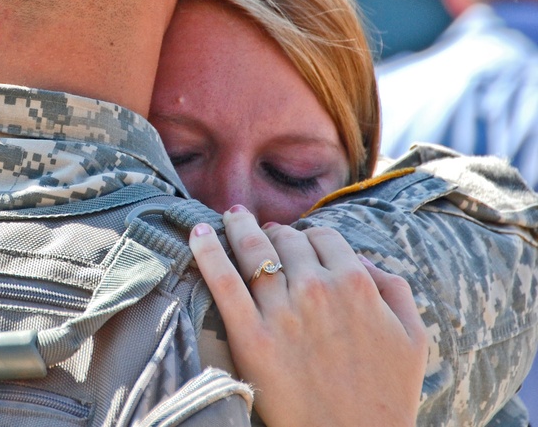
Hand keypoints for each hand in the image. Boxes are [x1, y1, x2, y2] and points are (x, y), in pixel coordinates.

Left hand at [190, 205, 427, 426]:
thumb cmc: (387, 394)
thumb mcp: (412, 336)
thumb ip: (392, 287)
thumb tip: (361, 259)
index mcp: (356, 284)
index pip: (322, 236)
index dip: (307, 234)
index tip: (296, 238)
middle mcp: (317, 289)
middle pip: (286, 240)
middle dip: (274, 231)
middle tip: (262, 230)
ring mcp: (281, 311)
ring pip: (253, 250)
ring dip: (238, 226)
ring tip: (230, 216)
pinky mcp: (251, 336)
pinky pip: (223, 280)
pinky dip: (207, 252)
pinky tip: (198, 234)